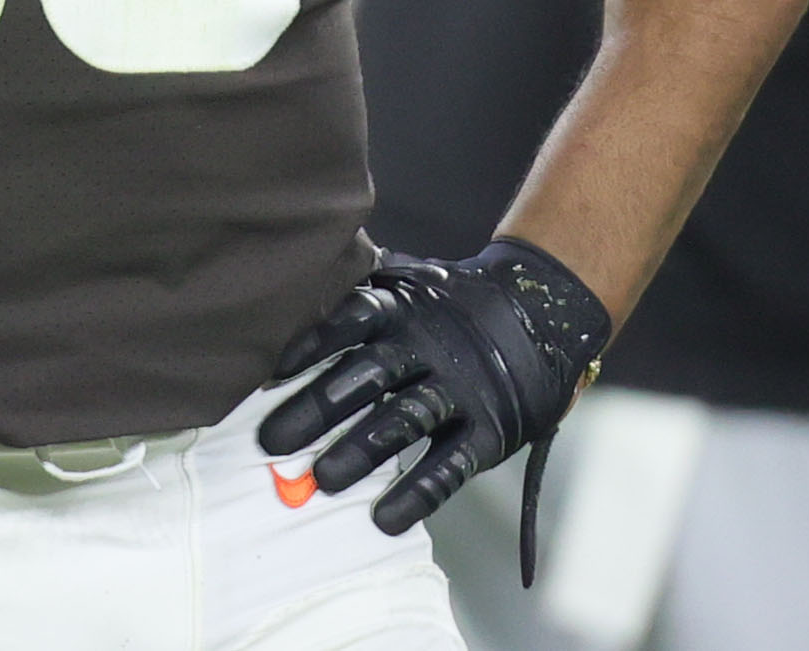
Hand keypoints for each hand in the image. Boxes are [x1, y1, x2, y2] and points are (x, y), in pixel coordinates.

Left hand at [257, 239, 608, 550]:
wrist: (539, 313)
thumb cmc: (450, 308)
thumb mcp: (409, 289)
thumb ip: (360, 299)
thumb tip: (289, 303)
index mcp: (400, 310)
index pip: (347, 321)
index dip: (309, 346)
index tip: (269, 375)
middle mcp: (426, 347)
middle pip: (365, 376)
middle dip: (317, 408)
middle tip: (271, 441)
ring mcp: (459, 388)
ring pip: (403, 421)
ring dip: (360, 452)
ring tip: (322, 481)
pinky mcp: (489, 430)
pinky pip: (449, 465)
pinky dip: (417, 493)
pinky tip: (386, 519)